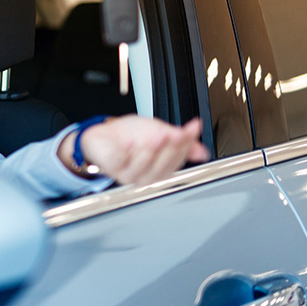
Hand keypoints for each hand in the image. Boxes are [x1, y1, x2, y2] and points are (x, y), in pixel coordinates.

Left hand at [61, 116, 209, 185]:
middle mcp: (145, 175)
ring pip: (144, 170)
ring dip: (151, 153)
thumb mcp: (160, 132)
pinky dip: (126, 154)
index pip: (177, 161)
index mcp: (160, 169)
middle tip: (175, 134)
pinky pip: (120, 163)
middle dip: (170, 150)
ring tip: (157, 137)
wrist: (104, 134)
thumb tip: (203, 150)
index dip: (186, 146)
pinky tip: (130, 145)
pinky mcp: (111, 168)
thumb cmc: (131, 136)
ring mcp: (128, 174)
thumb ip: (179, 140)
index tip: (191, 129)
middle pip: (163, 168)